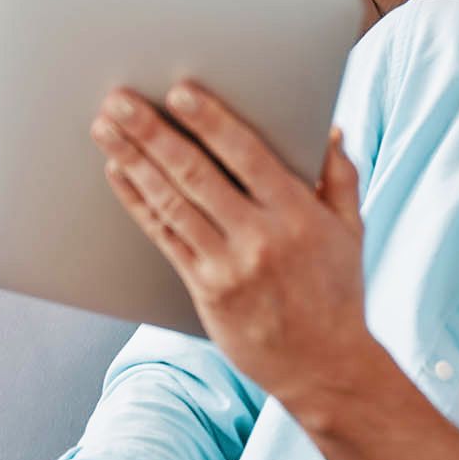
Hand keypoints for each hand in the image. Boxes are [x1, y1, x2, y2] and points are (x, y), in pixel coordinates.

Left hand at [93, 83, 380, 422]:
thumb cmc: (338, 292)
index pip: (247, 155)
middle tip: (120, 101)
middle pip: (195, 174)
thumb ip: (340, 175)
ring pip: (170, 203)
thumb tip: (330, 129)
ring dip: (133, 162)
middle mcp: (259, 238)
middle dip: (153, 133)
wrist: (324, 367)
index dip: (210, 121)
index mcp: (298, 214)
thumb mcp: (352, 229)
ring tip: (106, 129)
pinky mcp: (204, 290)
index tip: (179, 93)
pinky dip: (138, 203)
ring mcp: (227, 266)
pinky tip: (118, 174)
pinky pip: (164, 238)